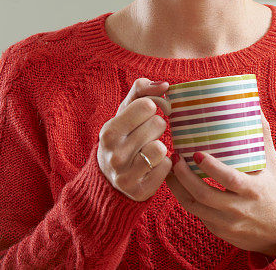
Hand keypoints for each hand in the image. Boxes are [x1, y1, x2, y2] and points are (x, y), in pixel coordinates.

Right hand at [97, 78, 171, 200]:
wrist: (109, 180)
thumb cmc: (122, 137)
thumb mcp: (124, 112)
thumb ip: (141, 91)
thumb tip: (164, 85)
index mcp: (109, 131)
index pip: (147, 105)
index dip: (152, 107)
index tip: (147, 114)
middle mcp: (114, 154)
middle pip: (158, 124)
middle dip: (155, 128)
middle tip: (144, 136)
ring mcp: (126, 175)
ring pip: (162, 148)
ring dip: (160, 147)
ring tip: (148, 151)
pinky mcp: (140, 191)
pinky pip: (167, 167)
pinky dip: (163, 165)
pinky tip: (151, 167)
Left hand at [166, 111, 275, 256]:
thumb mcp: (274, 166)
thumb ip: (263, 138)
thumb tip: (254, 108)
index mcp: (254, 190)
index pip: (229, 180)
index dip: (211, 167)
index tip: (196, 153)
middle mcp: (239, 209)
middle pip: (204, 194)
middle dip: (184, 176)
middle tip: (175, 158)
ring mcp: (227, 223)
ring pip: (194, 207)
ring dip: (178, 188)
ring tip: (170, 170)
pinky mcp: (219, 231)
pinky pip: (197, 215)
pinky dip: (186, 199)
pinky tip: (179, 186)